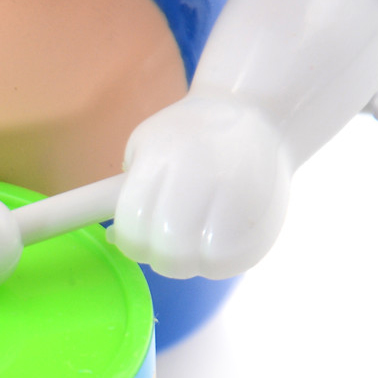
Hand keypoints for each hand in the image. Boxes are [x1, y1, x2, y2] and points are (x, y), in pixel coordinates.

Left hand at [110, 97, 291, 279]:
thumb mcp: (145, 144)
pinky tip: (216, 242)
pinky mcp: (265, 220)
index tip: (139, 235)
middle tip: (167, 243)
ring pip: (203, 261)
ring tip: (194, 241)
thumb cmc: (187, 137)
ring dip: (192, 261)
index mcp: (163, 159)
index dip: (131, 241)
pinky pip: (233, 261)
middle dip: (161, 256)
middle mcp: (202, 177)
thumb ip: (124, 190)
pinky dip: (218, 262)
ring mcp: (238, 199)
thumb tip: (113, 237)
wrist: (257, 115)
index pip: (133, 224)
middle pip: (169, 250)